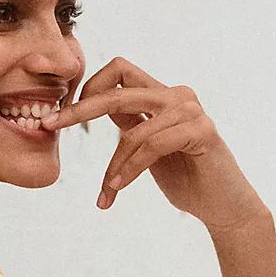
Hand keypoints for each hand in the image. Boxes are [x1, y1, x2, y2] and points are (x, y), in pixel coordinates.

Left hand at [41, 56, 269, 232]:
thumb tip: (95, 106)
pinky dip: (130, 169)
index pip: (118, 70)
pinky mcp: (202, 131)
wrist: (225, 207)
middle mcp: (178, 95)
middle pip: (118, 91)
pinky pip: (152, 146)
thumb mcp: (149, 148)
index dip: (90, 86)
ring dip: (114, 164)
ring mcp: (192, 111)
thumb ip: (130, 124)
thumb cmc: (187, 179)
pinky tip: (118, 188)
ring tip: (107, 190)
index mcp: (163, 95)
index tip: (66, 114)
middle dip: (80, 109)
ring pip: (133, 131)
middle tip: (50, 125)